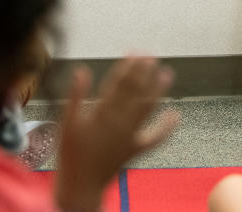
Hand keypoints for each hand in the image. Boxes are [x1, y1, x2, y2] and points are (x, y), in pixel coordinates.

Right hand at [55, 57, 178, 210]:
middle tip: (152, 57)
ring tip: (167, 73)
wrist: (80, 187)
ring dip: (158, 90)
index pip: (119, 85)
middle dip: (145, 74)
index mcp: (102, 114)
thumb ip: (75, 96)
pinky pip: (155, 138)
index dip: (128, 67)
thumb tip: (81, 70)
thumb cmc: (70, 155)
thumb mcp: (66, 124)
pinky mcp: (135, 150)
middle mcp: (120, 123)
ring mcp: (130, 136)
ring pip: (147, 109)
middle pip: (136, 93)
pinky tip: (175, 114)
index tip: (135, 53)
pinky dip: (166, 127)